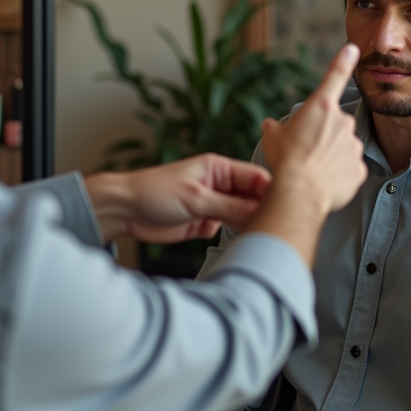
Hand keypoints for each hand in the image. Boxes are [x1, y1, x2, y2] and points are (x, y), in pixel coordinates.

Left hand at [86, 154, 272, 242]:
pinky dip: (233, 235)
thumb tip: (259, 212)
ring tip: (261, 236)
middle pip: (252, 197)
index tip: (286, 207)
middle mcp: (219, 185)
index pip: (256, 177)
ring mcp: (212, 204)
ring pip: (242, 214)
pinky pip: (227, 228)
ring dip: (249, 224)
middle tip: (277, 226)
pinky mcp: (203, 222)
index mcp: (218, 168)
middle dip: (263, 210)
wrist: (124, 211)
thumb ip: (229, 207)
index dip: (271, 191)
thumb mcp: (196, 199)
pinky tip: (241, 242)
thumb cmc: (153, 192)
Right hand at [261, 43, 365, 213]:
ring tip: (314, 171)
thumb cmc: (284, 161)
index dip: (344, 60)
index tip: (353, 48)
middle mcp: (342, 121)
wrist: (299, 192)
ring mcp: (353, 146)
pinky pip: (349, 169)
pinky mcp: (359, 169)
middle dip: (324, 135)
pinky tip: (324, 182)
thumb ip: (275, 127)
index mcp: (320, 107)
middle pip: (335, 124)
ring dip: (332, 155)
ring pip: (344, 147)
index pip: (335, 76)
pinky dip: (339, 175)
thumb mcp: (271, 137)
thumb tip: (270, 125)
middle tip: (306, 152)